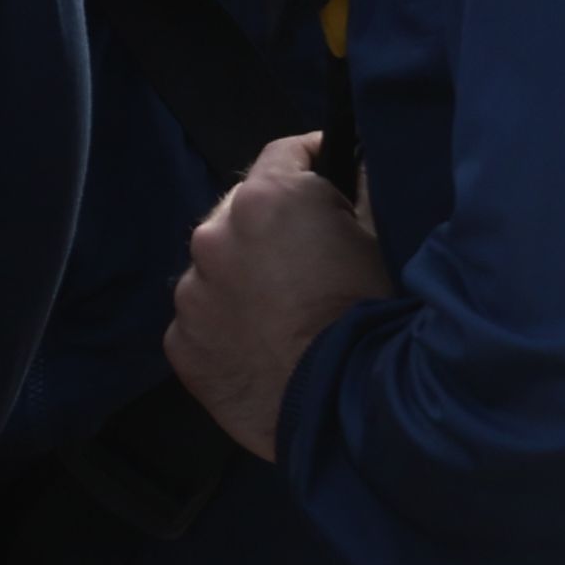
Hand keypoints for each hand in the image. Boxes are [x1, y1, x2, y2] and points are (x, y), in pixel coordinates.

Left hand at [166, 133, 390, 460]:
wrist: (348, 410)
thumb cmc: (376, 321)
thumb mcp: (384, 242)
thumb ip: (359, 194)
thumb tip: (353, 169)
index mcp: (267, 199)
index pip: (284, 154)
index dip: (312, 159)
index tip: (328, 172)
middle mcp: (215, 234)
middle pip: (242, 212)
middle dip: (273, 226)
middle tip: (311, 259)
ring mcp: (191, 290)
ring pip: (217, 269)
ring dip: (244, 278)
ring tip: (286, 314)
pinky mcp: (179, 341)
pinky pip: (203, 319)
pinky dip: (226, 325)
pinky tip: (262, 347)